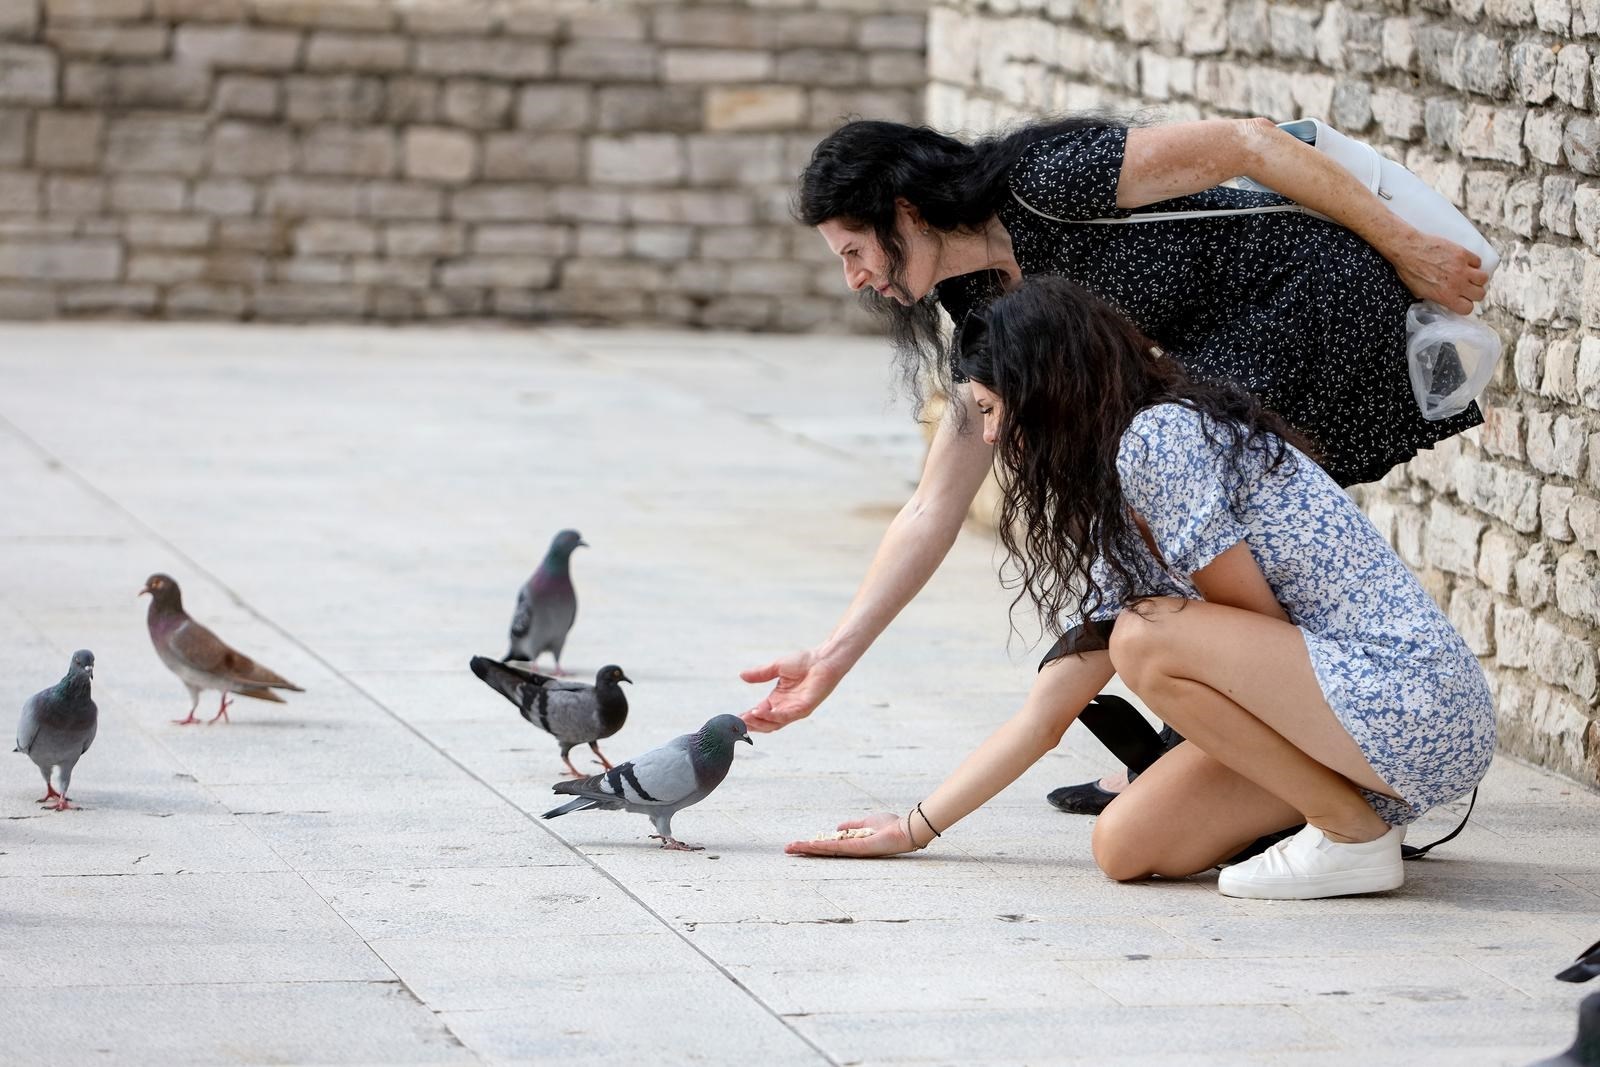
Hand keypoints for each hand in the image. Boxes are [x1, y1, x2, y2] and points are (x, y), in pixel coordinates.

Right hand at [740, 648, 846, 732]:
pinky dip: (771, 716)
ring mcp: (795, 710)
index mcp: (778, 699)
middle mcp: (785, 708)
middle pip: (765, 722)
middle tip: (737, 723)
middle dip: (751, 724)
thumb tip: (741, 675)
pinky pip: (785, 716)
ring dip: (758, 722)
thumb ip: (760, 674)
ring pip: (773, 723)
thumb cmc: (804, 662)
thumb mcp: (776, 667)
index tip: (734, 718)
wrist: (823, 659)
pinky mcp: (803, 709)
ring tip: (745, 719)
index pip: (760, 712)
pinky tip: (759, 712)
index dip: (748, 716)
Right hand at [784, 812, 916, 856]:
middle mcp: (850, 850)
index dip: (813, 845)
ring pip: (825, 850)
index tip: (798, 845)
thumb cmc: (890, 827)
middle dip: (805, 850)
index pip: (828, 845)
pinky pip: (836, 848)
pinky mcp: (857, 848)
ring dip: (807, 849)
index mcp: (851, 843)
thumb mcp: (867, 822)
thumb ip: (852, 825)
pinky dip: (822, 846)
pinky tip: (809, 845)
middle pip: (823, 850)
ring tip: (791, 848)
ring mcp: (852, 850)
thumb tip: (837, 828)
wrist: (905, 831)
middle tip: (787, 850)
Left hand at [1390, 229, 1488, 313]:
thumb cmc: (1408, 271)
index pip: (1467, 308)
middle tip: (1468, 288)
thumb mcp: (1418, 292)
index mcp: (1446, 296)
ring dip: (1478, 278)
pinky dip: (1474, 263)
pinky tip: (1466, 263)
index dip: (1466, 305)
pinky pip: (1478, 261)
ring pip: (1484, 278)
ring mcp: (1461, 268)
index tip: (1462, 300)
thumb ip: (1434, 298)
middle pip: (1480, 294)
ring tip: (1469, 276)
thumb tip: (1441, 300)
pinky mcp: (1462, 253)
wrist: (1407, 249)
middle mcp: (1457, 284)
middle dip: (1474, 293)